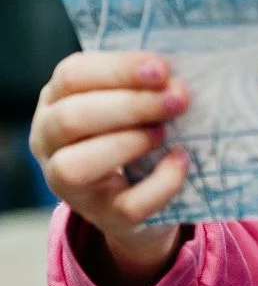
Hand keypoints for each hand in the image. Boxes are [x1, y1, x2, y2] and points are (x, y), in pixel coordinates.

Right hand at [30, 51, 191, 285]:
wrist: (141, 195)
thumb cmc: (134, 128)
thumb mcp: (128, 99)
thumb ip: (144, 82)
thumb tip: (178, 73)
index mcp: (55, 100)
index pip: (72, 75)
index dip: (118, 69)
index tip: (162, 68)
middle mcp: (49, 143)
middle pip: (72, 118)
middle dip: (131, 105)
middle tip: (178, 98)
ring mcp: (70, 187)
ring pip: (75, 166)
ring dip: (129, 143)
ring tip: (165, 131)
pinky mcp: (105, 218)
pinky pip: (128, 205)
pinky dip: (161, 182)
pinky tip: (180, 159)